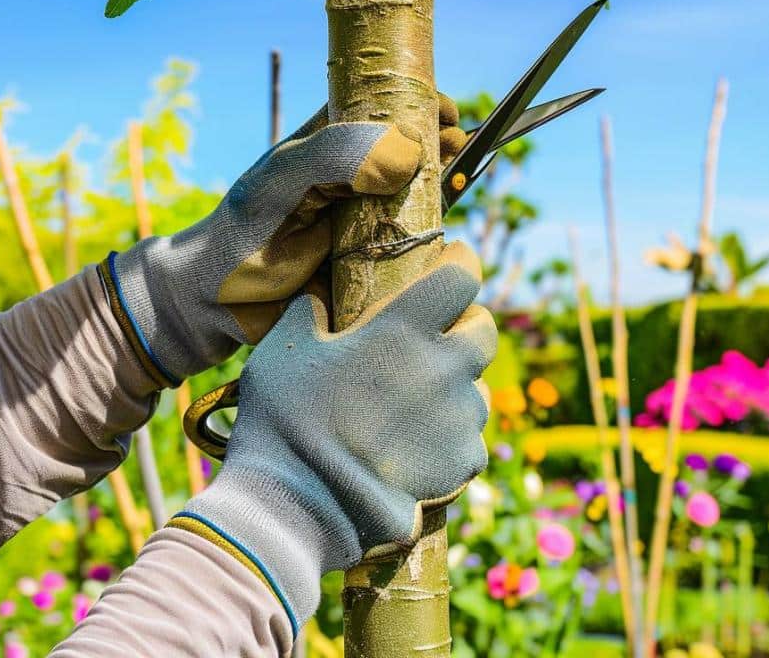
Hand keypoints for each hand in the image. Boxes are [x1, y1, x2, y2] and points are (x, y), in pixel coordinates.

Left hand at [102, 95, 466, 384]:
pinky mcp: (374, 266)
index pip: (382, 108)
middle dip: (442, 143)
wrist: (215, 309)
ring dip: (445, 185)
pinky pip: (415, 244)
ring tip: (458, 180)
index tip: (444, 112)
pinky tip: (448, 229)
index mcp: (328, 146)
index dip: (417, 103)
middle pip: (412, 150)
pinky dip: (437, 234)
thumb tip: (407, 154)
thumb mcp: (280, 182)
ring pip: (419, 195)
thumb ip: (334, 157)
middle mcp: (352, 180)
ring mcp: (365, 222)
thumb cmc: (241, 238)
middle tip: (457, 147)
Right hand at [169, 242, 494, 628]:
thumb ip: (309, 314)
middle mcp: (444, 365)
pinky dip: (452, 441)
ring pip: (478, 389)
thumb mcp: (283, 351)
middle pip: (485, 330)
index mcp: (404, 328)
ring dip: (456, 390)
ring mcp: (461, 416)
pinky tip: (419, 451)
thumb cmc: (286, 420)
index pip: (462, 275)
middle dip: (468, 327)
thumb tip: (319, 299)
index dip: (461, 264)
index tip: (453, 263)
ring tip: (417, 408)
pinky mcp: (465, 461)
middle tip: (439, 338)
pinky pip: (472, 440)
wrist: (301, 506)